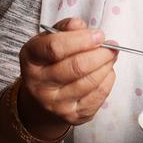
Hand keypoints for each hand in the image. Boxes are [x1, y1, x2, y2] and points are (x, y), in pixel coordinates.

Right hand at [17, 17, 117, 136]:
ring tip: (111, 56)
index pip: (55, 48)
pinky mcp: (72, 116)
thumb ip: (66, 28)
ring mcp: (54, 103)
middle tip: (111, 46)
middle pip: (76, 67)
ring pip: (90, 82)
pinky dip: (108, 80)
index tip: (99, 35)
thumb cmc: (51, 61)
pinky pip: (98, 96)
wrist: (43, 97)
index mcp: (31, 58)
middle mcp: (39, 84)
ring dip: (107, 66)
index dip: (81, 40)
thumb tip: (80, 26)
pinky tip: (107, 72)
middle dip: (100, 54)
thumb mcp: (50, 38)